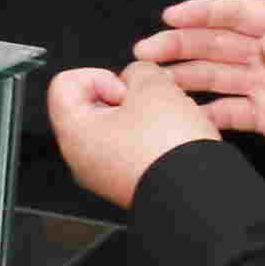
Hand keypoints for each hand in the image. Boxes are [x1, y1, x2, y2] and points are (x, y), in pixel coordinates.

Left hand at [46, 61, 223, 206]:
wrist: (198, 194)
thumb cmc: (170, 152)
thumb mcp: (156, 88)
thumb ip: (139, 71)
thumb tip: (137, 75)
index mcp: (74, 131)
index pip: (66, 82)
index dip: (101, 77)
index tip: (125, 89)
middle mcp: (81, 157)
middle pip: (94, 106)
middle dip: (128, 98)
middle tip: (152, 102)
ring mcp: (103, 174)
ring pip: (119, 128)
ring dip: (145, 117)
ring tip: (168, 121)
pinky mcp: (127, 183)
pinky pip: (134, 150)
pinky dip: (153, 139)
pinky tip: (174, 139)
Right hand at [132, 0, 264, 175]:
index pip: (241, 13)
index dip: (205, 12)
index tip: (171, 16)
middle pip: (218, 43)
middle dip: (180, 44)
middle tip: (146, 51)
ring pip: (215, 75)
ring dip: (183, 75)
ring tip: (150, 80)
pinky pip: (228, 112)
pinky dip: (203, 112)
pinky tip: (180, 114)